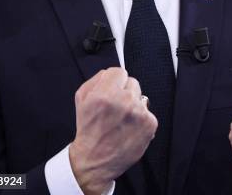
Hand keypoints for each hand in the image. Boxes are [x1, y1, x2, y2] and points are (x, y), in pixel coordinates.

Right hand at [68, 68, 157, 194]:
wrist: (94, 160)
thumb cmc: (88, 131)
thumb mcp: (81, 99)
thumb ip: (96, 80)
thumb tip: (109, 73)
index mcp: (105, 94)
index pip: (119, 71)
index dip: (114, 81)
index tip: (112, 90)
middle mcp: (124, 101)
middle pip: (132, 82)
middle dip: (124, 92)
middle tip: (115, 108)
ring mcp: (139, 113)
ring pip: (141, 97)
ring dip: (133, 105)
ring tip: (121, 119)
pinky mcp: (150, 124)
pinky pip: (148, 112)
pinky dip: (141, 119)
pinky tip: (129, 127)